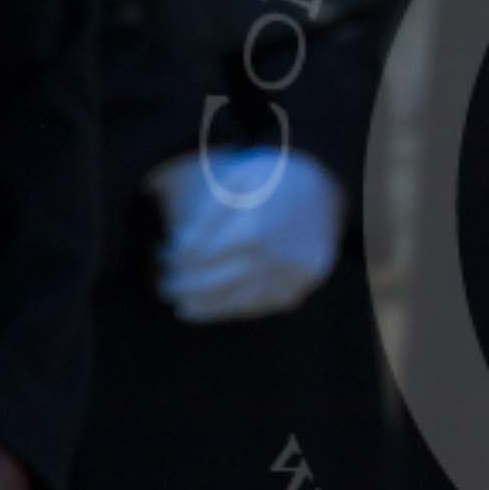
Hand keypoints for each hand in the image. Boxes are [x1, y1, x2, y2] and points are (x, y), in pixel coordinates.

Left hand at [145, 147, 343, 322]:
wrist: (329, 190)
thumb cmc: (276, 180)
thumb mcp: (239, 179)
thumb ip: (208, 214)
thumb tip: (179, 248)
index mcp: (252, 228)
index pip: (196, 256)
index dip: (171, 258)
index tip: (159, 254)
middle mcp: (271, 258)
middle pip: (211, 282)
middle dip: (180, 285)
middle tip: (162, 284)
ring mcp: (287, 277)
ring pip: (233, 301)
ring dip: (201, 305)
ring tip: (180, 303)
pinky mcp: (298, 288)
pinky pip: (257, 307)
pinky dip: (229, 310)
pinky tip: (210, 308)